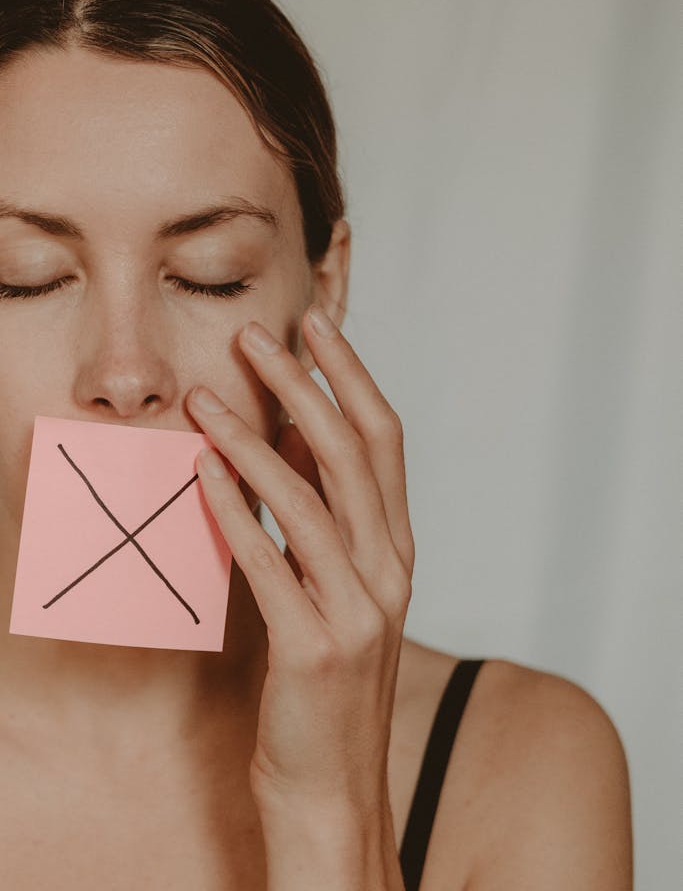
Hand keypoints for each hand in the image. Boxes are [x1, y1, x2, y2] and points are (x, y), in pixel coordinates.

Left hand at [186, 304, 413, 820]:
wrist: (332, 788)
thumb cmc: (324, 683)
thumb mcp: (338, 588)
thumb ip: (322, 516)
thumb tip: (285, 436)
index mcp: (397, 548)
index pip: (383, 440)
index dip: (351, 377)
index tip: (314, 327)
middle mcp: (390, 569)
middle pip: (353, 453)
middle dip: (305, 385)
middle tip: (257, 336)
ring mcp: (360, 610)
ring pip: (310, 499)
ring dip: (253, 439)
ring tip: (207, 396)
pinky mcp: (316, 648)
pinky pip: (270, 563)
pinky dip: (235, 510)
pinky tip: (202, 472)